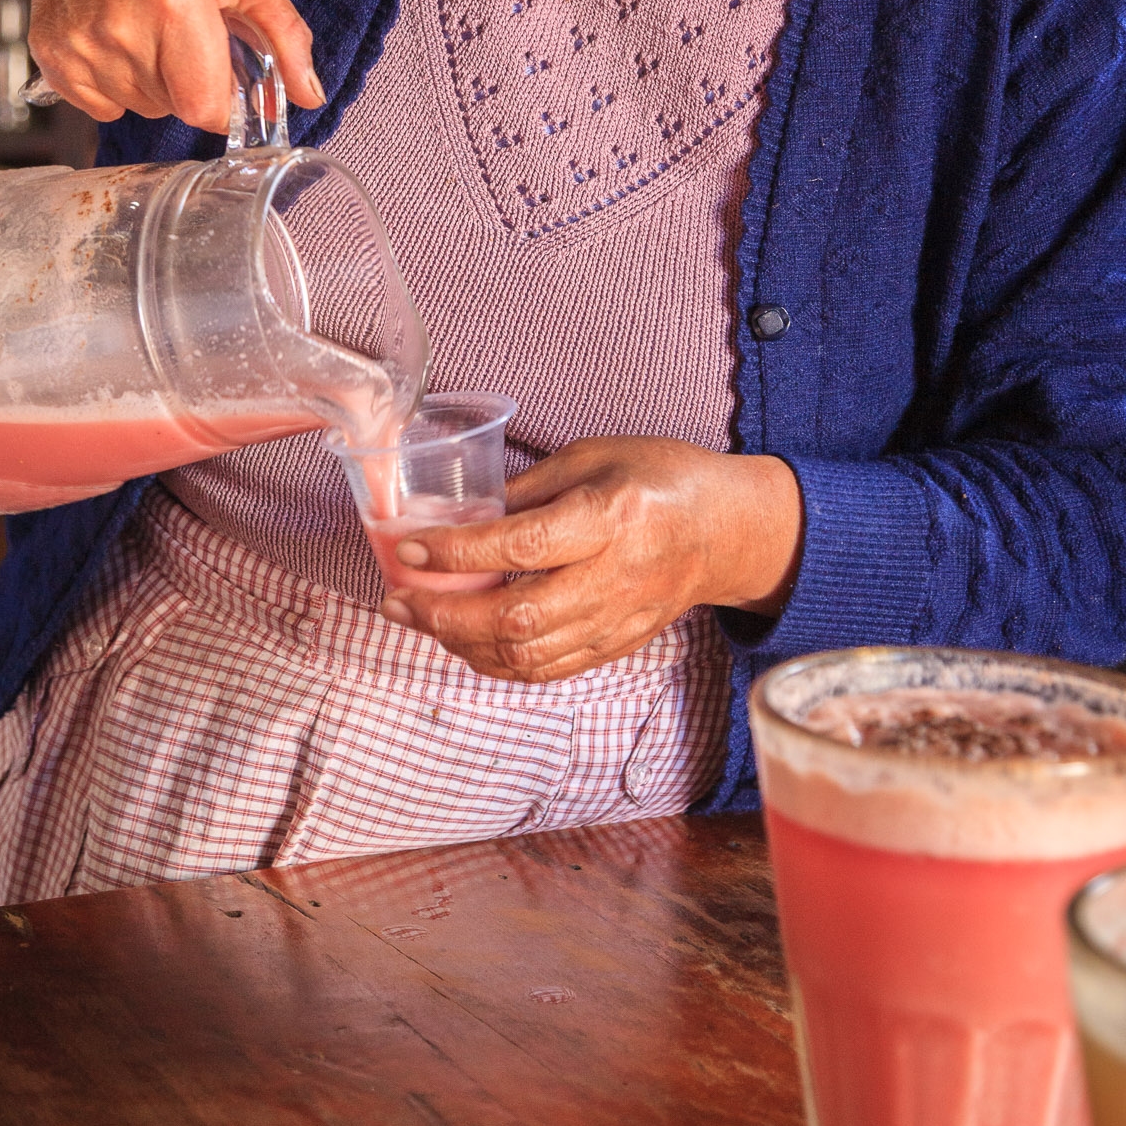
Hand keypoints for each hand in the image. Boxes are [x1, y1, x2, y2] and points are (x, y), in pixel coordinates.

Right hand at [0, 0, 323, 131]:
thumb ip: (284, 35)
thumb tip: (308, 97)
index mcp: (179, 1)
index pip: (205, 108)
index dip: (225, 102)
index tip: (228, 78)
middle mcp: (123, 26)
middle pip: (173, 109)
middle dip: (192, 84)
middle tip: (186, 32)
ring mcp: (81, 42)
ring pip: (139, 107)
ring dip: (155, 82)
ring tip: (148, 25)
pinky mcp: (51, 52)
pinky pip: (100, 105)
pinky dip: (116, 82)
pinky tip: (117, 35)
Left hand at [378, 437, 802, 681]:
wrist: (725, 530)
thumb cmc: (659, 478)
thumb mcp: (592, 457)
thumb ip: (526, 489)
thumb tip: (458, 516)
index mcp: (611, 516)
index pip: (523, 546)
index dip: (460, 552)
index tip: (413, 544)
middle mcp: (616, 576)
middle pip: (518, 617)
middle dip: (446, 615)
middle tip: (399, 599)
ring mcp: (618, 619)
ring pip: (528, 654)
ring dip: (462, 643)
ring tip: (421, 618)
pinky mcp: (617, 645)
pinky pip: (548, 668)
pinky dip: (497, 662)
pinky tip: (465, 641)